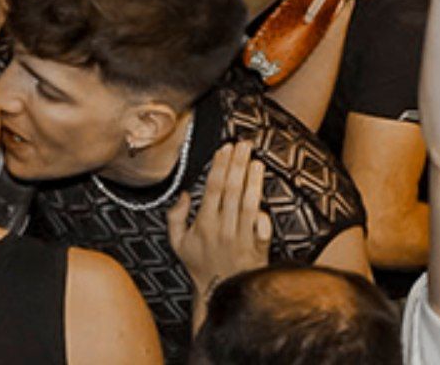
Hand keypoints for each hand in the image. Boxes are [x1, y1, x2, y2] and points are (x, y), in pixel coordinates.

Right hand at [167, 141, 271, 301]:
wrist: (222, 294)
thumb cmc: (200, 266)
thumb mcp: (178, 243)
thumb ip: (175, 217)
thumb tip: (183, 194)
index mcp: (204, 224)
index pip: (213, 188)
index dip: (220, 166)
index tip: (225, 148)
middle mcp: (223, 228)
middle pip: (231, 190)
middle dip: (238, 164)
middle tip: (244, 144)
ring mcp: (242, 238)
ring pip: (248, 204)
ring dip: (253, 181)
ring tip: (256, 162)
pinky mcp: (258, 249)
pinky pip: (262, 227)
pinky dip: (263, 213)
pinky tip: (263, 195)